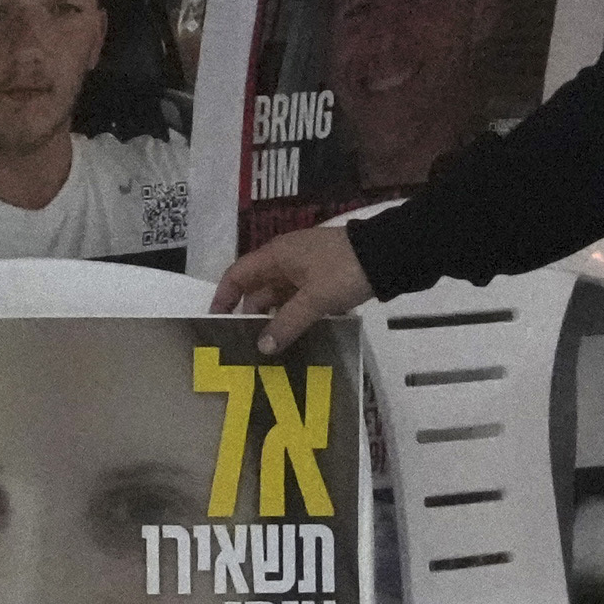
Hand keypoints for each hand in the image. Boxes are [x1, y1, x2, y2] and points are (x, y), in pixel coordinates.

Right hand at [212, 223, 378, 354]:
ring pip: (279, 297)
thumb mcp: (314, 299)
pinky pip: (297, 300)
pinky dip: (292, 317)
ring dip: (273, 319)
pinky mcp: (322, 279)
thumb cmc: (344, 271)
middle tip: (244, 346)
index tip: (216, 322)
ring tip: (269, 349)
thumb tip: (262, 348)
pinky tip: (294, 338)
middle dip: (250, 316)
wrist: (388, 255)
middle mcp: (285, 260)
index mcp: (276, 256)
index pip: (237, 275)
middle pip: (257, 289)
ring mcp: (305, 270)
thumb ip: (287, 324)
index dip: (223, 297)